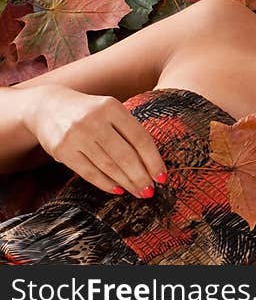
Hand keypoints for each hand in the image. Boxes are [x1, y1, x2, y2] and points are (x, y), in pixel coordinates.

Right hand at [22, 85, 166, 198]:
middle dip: (141, 176)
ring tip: (139, 192)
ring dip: (126, 182)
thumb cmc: (91, 112)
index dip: (153, 160)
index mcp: (112, 107)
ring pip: (108, 165)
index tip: (162, 176)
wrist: (48, 107)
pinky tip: (118, 190)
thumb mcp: (111, 111)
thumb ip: (129, 130)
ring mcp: (76, 135)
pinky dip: (105, 183)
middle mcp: (94, 120)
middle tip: (150, 191)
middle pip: (125, 155)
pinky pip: (88, 172)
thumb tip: (153, 163)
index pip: (140, 138)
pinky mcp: (62, 150)